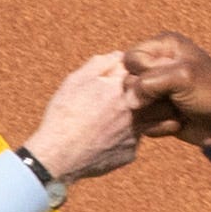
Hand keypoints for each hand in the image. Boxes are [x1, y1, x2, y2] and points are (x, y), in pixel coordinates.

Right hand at [21, 52, 139, 185]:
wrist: (57, 155)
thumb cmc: (64, 115)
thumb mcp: (76, 80)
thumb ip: (100, 64)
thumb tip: (119, 55)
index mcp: (122, 89)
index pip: (142, 72)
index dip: (132, 74)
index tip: (122, 78)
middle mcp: (135, 110)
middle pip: (152, 97)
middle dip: (143, 95)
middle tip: (119, 99)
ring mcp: (135, 134)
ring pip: (148, 119)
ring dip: (137, 115)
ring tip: (111, 118)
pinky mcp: (131, 153)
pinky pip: (134, 140)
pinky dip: (124, 136)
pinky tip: (105, 137)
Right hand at [122, 32, 210, 146]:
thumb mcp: (183, 77)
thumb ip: (149, 82)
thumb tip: (127, 101)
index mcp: (164, 45)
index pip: (130, 58)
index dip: (141, 73)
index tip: (163, 80)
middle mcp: (158, 65)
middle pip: (128, 82)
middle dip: (149, 96)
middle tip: (174, 98)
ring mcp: (157, 90)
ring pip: (133, 104)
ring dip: (155, 112)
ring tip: (177, 110)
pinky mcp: (157, 112)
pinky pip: (142, 121)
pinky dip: (158, 126)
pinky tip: (177, 122)